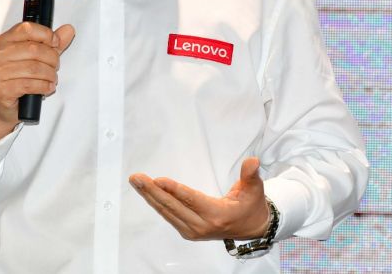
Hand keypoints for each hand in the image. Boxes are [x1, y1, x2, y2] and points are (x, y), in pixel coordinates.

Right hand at [0, 21, 73, 140]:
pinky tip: (47, 87)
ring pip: (33, 68)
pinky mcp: (0, 89)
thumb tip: (68, 30)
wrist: (2, 105)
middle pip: (33, 49)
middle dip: (52, 58)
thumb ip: (52, 43)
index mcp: (4, 41)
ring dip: (49, 74)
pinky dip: (43, 86)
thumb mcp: (35, 57)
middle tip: (55, 66)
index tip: (55, 43)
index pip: (26, 29)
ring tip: (52, 78)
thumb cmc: (18, 78)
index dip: (46, 35)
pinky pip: (29, 85)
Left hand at [129, 157, 269, 240]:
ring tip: (136, 181)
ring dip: (149, 196)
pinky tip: (146, 192)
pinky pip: (168, 215)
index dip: (174, 190)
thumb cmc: (251, 206)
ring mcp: (193, 230)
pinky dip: (156, 203)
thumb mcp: (255, 189)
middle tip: (137, 177)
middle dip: (153, 191)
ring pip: (167, 212)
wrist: (251, 228)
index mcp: (218, 215)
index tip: (158, 180)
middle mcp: (202, 226)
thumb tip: (252, 162)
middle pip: (173, 207)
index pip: (192, 200)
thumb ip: (251, 175)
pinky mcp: (188, 230)